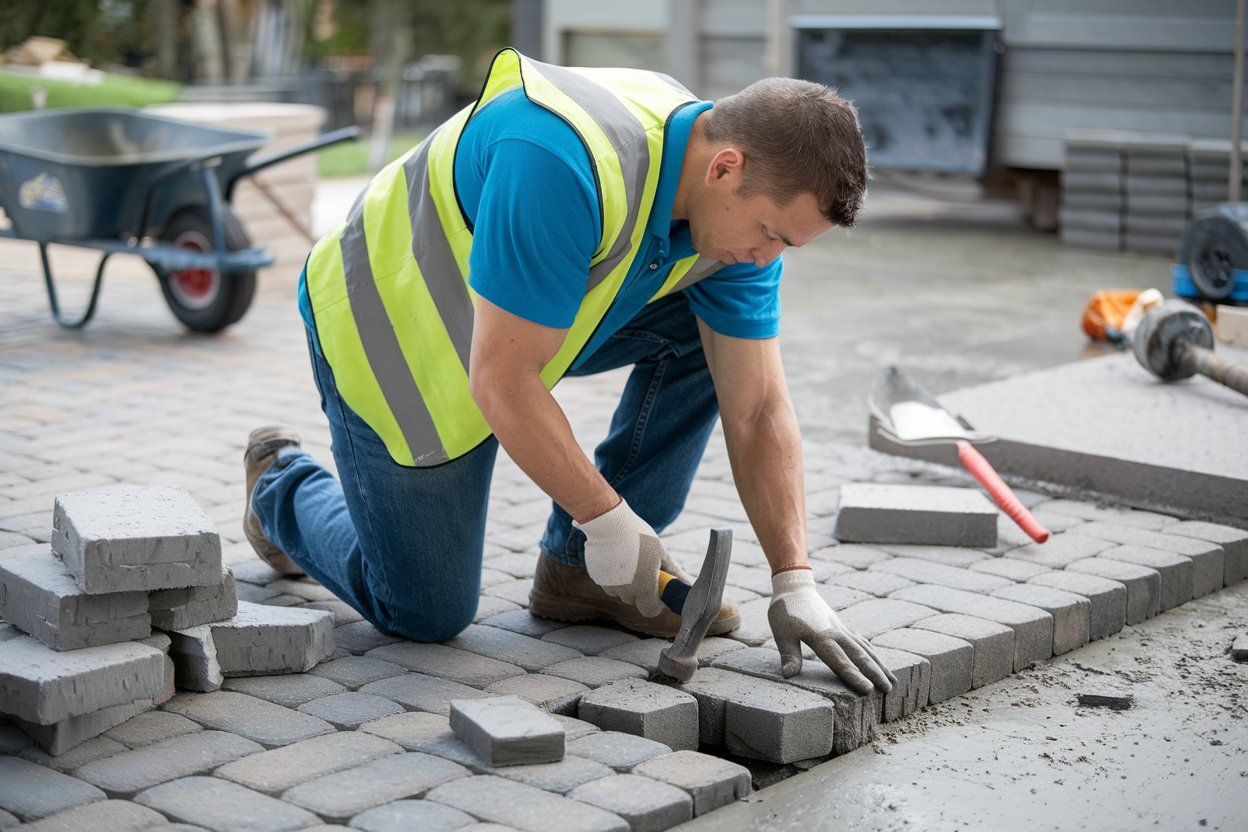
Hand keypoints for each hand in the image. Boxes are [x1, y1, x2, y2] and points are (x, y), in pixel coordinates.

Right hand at [575, 498, 665, 616]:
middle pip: (635, 600)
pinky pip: (608, 583)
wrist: (608, 522)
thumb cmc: (638, 536)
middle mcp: (625, 591)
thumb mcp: (660, 553)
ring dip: (625, 584)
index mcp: (644, 586)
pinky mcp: (596, 578)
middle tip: (643, 570)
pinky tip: (616, 559)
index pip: (650, 611)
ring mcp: (609, 586)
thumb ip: (673, 572)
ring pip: (620, 592)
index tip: (657, 590)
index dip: (655, 603)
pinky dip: (613, 576)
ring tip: (629, 561)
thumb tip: (689, 584)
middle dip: (640, 590)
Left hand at [768, 568, 896, 694]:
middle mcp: (836, 633)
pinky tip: (878, 659)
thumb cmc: (785, 611)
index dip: (854, 676)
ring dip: (879, 664)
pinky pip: (861, 641)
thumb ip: (789, 654)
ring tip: (893, 680)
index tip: (869, 689)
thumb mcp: (781, 632)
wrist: (794, 585)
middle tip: (889, 690)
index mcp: (822, 637)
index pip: (840, 661)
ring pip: (865, 649)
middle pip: (859, 656)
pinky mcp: (841, 626)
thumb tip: (789, 675)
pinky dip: (872, 651)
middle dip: (875, 673)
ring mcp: (841, 629)